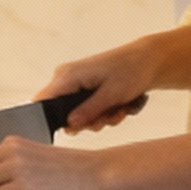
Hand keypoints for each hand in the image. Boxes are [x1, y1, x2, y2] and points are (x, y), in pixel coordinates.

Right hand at [37, 27, 190, 132]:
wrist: (148, 61)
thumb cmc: (131, 71)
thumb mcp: (111, 95)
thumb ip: (88, 111)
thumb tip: (69, 126)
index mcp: (67, 75)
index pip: (42, 102)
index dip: (50, 120)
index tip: (74, 128)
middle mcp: (66, 78)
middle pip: (63, 114)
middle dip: (88, 121)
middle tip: (109, 117)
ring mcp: (76, 84)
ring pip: (78, 115)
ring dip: (100, 118)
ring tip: (119, 109)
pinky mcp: (85, 89)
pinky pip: (88, 110)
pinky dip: (104, 112)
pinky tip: (119, 106)